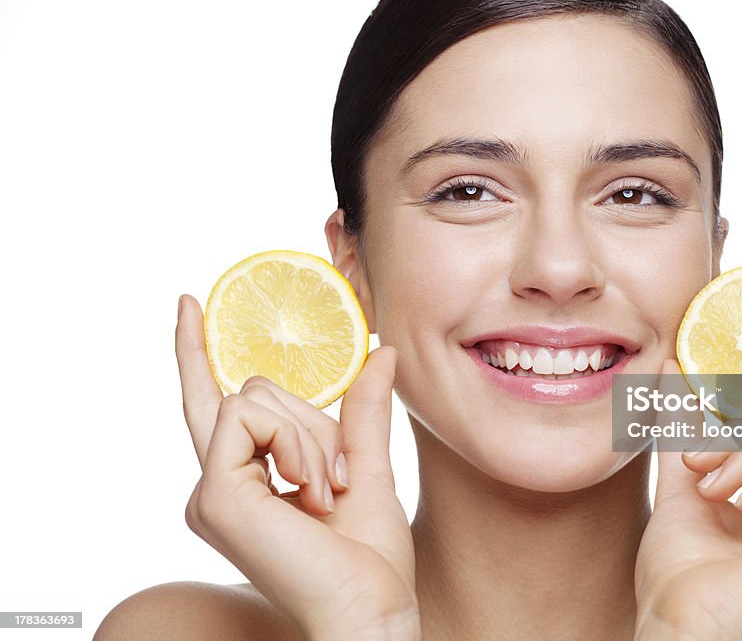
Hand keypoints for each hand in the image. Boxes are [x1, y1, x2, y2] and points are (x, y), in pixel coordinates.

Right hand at [175, 295, 418, 639]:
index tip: (189, 303)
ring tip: (328, 494)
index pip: (216, 403)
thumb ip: (363, 411)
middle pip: (256, 391)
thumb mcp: (368, 467)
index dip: (196, 352)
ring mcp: (212, 490)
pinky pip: (251, 415)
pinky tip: (311, 491)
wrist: (370, 608)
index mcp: (246, 480)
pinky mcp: (216, 493)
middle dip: (314, 422)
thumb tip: (381, 351)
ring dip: (313, 437)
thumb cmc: (369, 558)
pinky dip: (297, 443)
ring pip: (257, 396)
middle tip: (338, 483)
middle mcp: (219, 483)